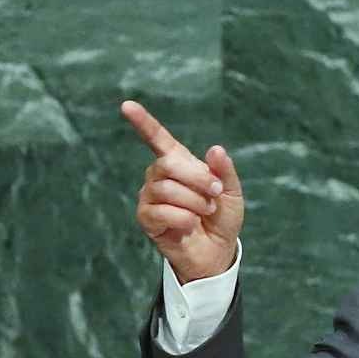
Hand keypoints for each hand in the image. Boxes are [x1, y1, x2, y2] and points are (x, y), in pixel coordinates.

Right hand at [122, 100, 242, 283]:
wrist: (217, 251)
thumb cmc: (221, 218)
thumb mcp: (231, 193)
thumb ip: (224, 172)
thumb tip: (215, 149)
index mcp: (179, 163)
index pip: (158, 139)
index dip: (144, 122)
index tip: (127, 106)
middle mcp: (159, 176)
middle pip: (168, 164)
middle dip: (198, 179)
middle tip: (214, 194)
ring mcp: (150, 196)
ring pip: (168, 189)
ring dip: (195, 203)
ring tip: (204, 212)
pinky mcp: (146, 218)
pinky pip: (163, 212)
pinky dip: (185, 219)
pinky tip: (191, 225)